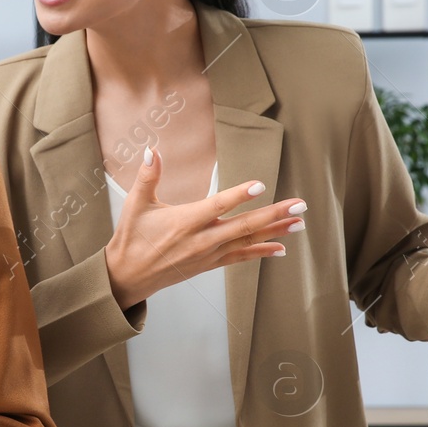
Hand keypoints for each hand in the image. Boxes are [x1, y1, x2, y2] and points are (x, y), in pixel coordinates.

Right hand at [104, 145, 306, 310]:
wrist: (128, 276)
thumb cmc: (132, 238)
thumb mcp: (135, 205)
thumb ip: (147, 176)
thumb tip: (151, 150)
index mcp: (185, 221)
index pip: (217, 205)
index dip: (239, 195)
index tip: (260, 185)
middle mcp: (202, 239)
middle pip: (244, 226)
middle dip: (274, 214)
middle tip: (299, 205)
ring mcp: (209, 254)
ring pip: (248, 241)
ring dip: (276, 232)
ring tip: (299, 224)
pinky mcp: (210, 264)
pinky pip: (241, 257)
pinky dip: (262, 252)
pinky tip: (281, 248)